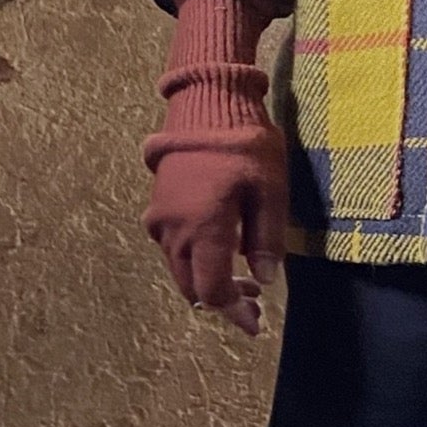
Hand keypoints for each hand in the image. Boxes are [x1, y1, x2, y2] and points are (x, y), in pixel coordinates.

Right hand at [145, 126, 290, 332]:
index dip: (234, 313)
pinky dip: (194, 261)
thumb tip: (264, 279)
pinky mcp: (158, 206)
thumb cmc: (244, 143)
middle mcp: (174, 231)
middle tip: (254, 304)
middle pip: (191, 287)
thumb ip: (266, 238)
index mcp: (202, 230)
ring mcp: (160, 218)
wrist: (206, 101)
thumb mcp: (269, 190)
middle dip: (222, 302)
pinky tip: (221, 252)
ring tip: (243, 279)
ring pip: (179, 269)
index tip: (256, 324)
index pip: (212, 291)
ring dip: (206, 281)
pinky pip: (172, 248)